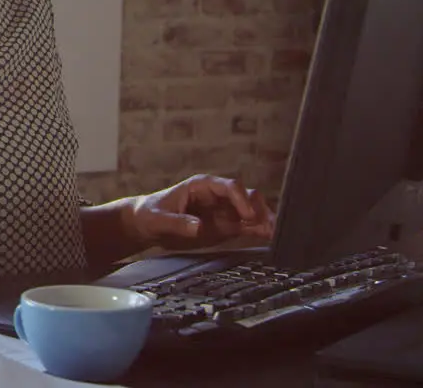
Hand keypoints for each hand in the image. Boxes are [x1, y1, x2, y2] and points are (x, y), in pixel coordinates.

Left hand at [122, 174, 274, 251]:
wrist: (147, 225)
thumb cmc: (151, 214)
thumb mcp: (159, 219)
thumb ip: (178, 223)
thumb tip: (199, 227)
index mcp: (202, 186)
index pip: (230, 186)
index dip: (241, 199)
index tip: (246, 215)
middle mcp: (218, 196)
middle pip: (247, 196)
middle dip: (259, 209)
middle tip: (268, 226)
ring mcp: (224, 211)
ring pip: (252, 211)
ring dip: (264, 220)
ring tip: (275, 233)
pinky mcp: (226, 226)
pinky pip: (248, 226)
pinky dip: (260, 230)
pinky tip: (271, 237)